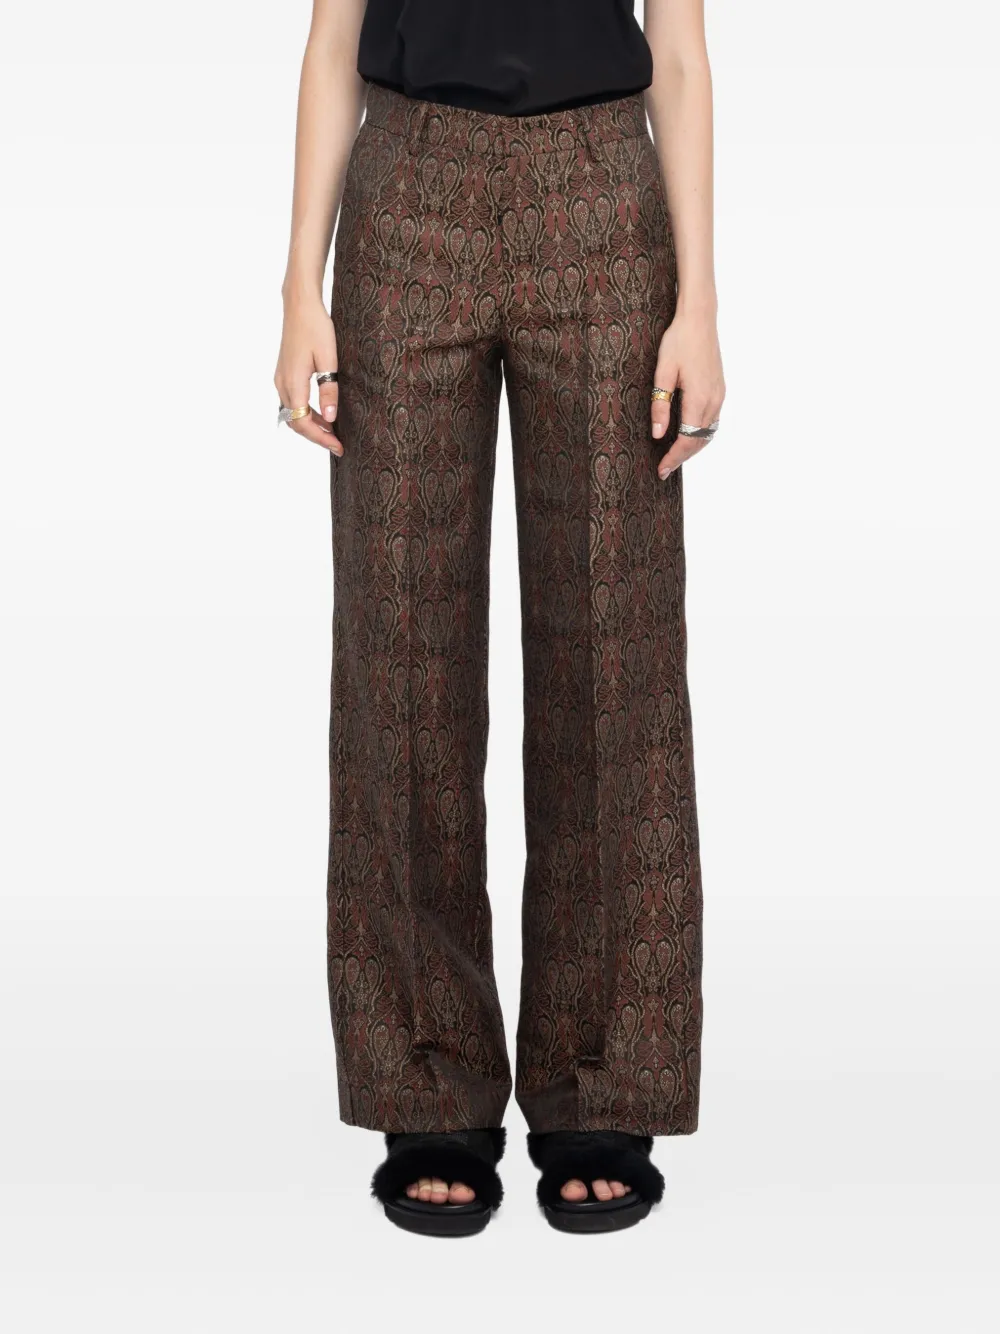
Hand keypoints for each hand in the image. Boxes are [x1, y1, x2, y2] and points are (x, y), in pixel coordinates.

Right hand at [274, 295, 342, 454]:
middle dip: (316, 437)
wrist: (299, 306)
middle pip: (295, 423)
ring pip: (293, 414)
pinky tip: (323, 415)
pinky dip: (306, 413)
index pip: (303, 422)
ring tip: (332, 433)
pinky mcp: (284, 374)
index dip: (320, 438)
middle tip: (337, 445)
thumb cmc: (316, 328)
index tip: (338, 446)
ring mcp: (281, 379)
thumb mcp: (328, 359)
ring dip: (311, 426)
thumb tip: (331, 419)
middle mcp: (282, 384)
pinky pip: (292, 403)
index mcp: (293, 383)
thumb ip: (329, 390)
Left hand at [650, 309, 724, 479]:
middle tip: (664, 470)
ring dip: (692, 448)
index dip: (674, 458)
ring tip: (674, 457)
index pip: (687, 440)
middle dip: (681, 458)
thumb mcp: (662, 373)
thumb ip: (660, 405)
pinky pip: (712, 421)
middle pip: (699, 441)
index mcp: (699, 399)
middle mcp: (713, 401)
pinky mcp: (720, 390)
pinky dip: (700, 435)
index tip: (661, 470)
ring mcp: (719, 396)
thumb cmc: (678, 342)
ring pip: (708, 433)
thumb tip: (658, 435)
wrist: (700, 320)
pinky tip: (687, 436)